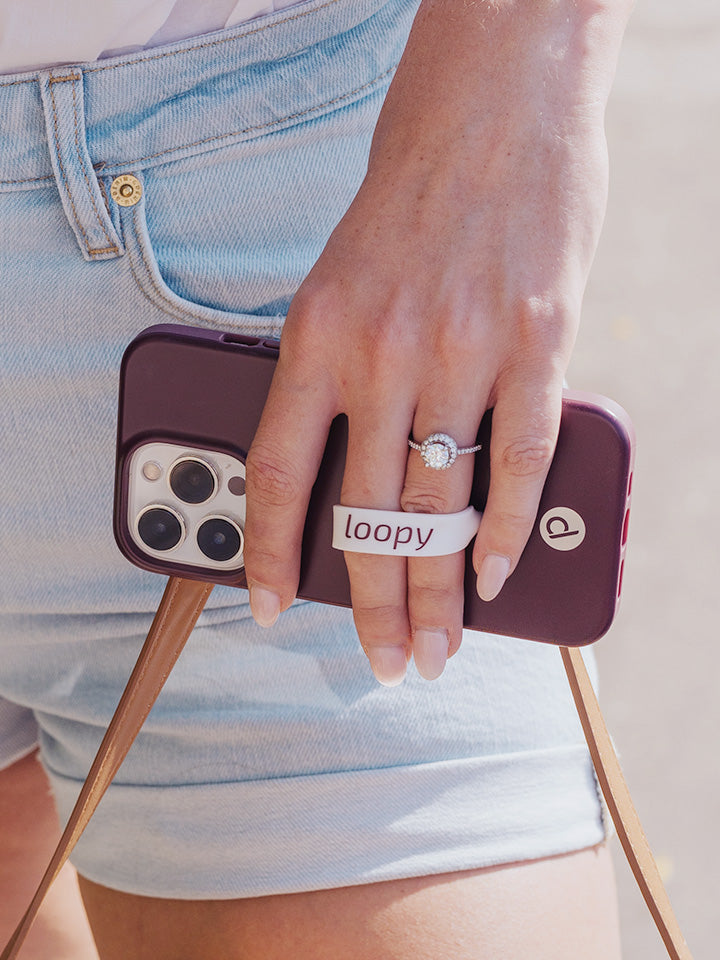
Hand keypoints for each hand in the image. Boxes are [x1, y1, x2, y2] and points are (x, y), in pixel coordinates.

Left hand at [243, 0, 631, 682]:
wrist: (488, 113)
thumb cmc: (408, 206)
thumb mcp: (338, 285)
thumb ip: (334, 380)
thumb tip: (347, 475)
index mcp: (316, 337)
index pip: (278, 474)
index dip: (266, 552)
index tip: (266, 607)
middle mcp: (382, 351)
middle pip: (367, 512)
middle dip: (375, 604)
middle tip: (387, 661)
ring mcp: (462, 349)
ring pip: (443, 503)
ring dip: (439, 590)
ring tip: (438, 643)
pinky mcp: (537, 340)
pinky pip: (519, 458)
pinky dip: (509, 528)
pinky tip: (494, 574)